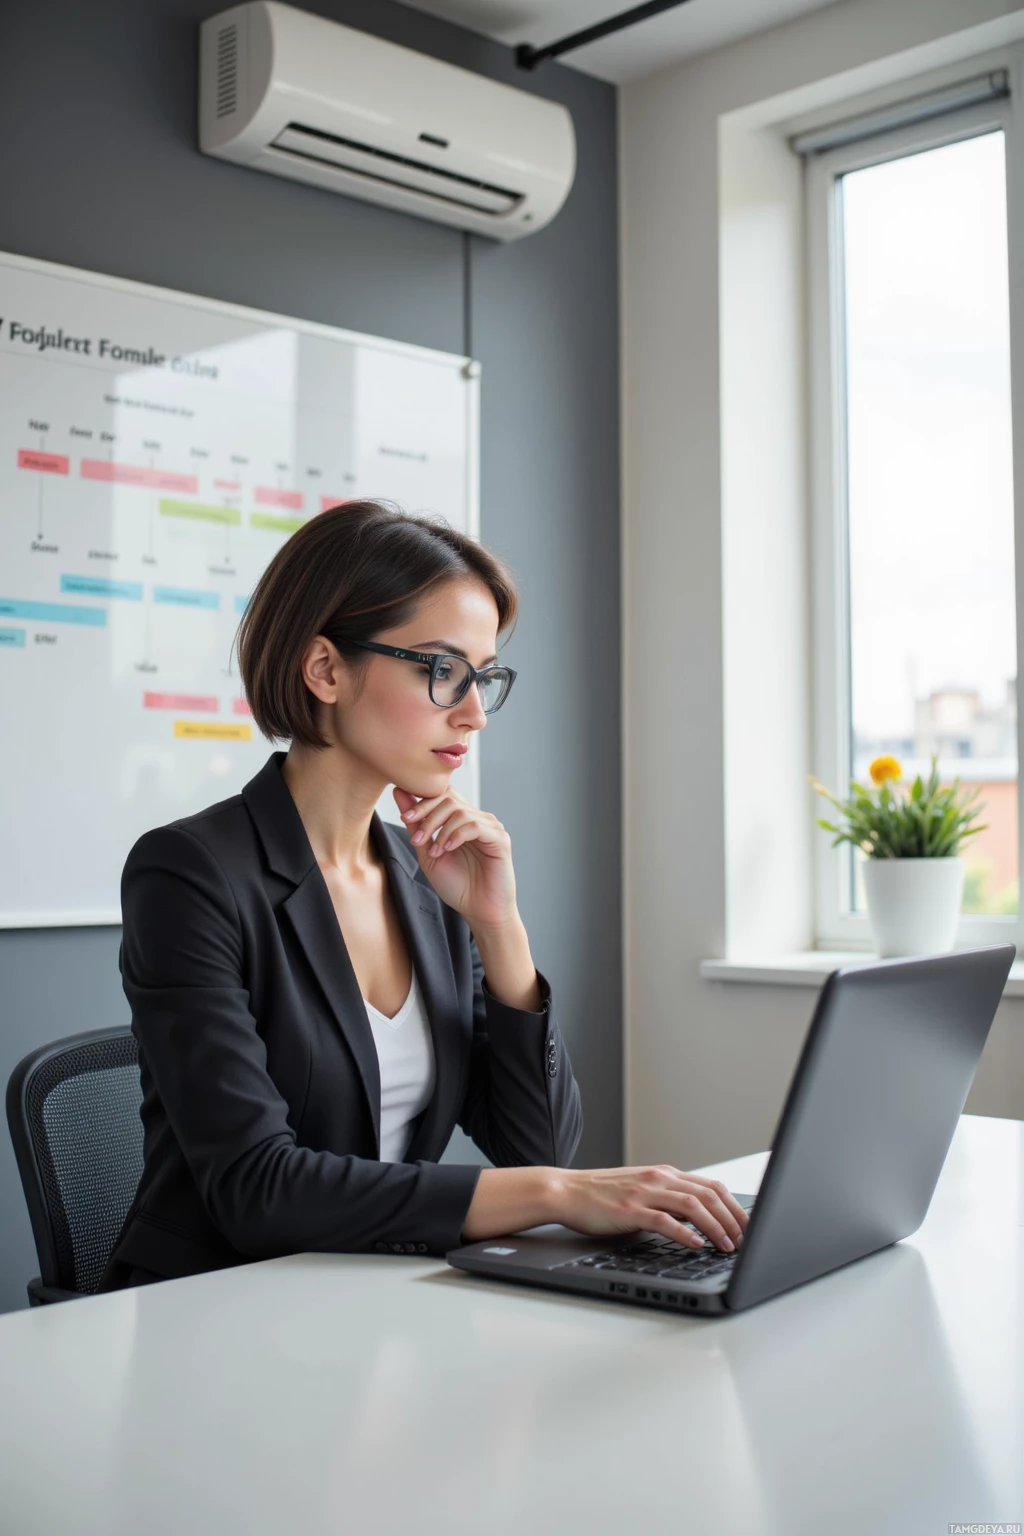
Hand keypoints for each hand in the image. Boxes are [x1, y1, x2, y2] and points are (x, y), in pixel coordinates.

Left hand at [393, 785, 517, 930]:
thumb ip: (416, 825)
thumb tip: (399, 792)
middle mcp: (478, 818)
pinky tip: (447, 849)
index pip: (443, 793)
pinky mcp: (500, 839)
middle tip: (417, 838)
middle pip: (449, 798)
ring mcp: (491, 827)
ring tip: (434, 852)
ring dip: (440, 830)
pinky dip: (456, 835)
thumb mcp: (428, 853)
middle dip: (427, 814)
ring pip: (460, 811)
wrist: (479, 912)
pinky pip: (475, 826)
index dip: (422, 800)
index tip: (404, 817)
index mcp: (462, 820)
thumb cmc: (457, 886)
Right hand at [552, 1165, 749, 1252]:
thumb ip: (668, 1201)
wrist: (567, 1191)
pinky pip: (664, 1220)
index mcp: (665, 1174)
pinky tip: (696, 1245)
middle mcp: (659, 1178)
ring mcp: (645, 1192)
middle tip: (745, 1241)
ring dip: (715, 1227)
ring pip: (692, 1205)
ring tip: (727, 1246)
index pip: (712, 1187)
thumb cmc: (602, 1195)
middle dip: (733, 1219)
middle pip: (709, 1195)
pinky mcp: (629, 1209)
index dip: (735, 1207)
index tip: (749, 1226)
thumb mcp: (642, 1192)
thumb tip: (699, 1223)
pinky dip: (684, 1233)